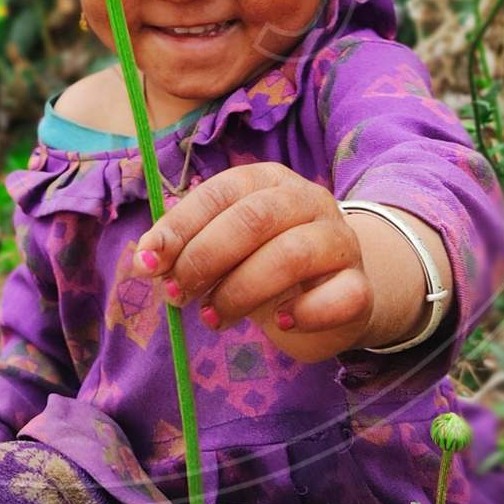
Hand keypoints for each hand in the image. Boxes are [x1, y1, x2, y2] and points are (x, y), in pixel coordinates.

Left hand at [133, 162, 374, 355]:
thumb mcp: (223, 248)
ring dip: (241, 291)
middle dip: (205, 258)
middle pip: (253, 219)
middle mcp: (306, 200)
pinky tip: (278, 323)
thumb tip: (143, 259)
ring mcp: (339, 240)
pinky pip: (339, 295)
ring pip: (291, 255)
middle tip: (177, 295)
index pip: (219, 193)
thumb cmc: (263, 263)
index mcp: (266, 180)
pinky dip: (303, 312)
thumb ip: (186, 247)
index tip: (147, 263)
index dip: (179, 227)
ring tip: (213, 318)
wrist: (332, 294)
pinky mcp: (360, 285)